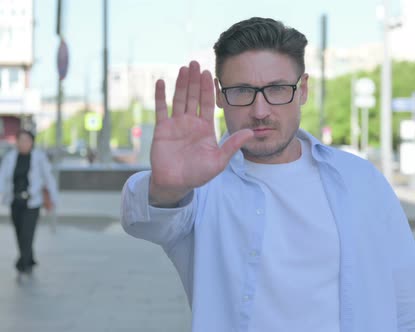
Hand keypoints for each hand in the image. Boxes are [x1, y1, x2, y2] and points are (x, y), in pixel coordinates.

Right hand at [149, 61, 252, 205]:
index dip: (208, 88)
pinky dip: (160, 96)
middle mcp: (191, 122)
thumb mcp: (219, 161)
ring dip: (181, 84)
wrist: (176, 184)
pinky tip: (161, 82)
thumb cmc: (198, 174)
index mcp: (205, 127)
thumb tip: (250, 132)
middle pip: (193, 96)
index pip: (208, 103)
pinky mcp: (162, 129)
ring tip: (183, 68)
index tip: (209, 73)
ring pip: (179, 99)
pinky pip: (161, 109)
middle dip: (195, 80)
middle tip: (195, 63)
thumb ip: (232, 145)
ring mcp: (176, 124)